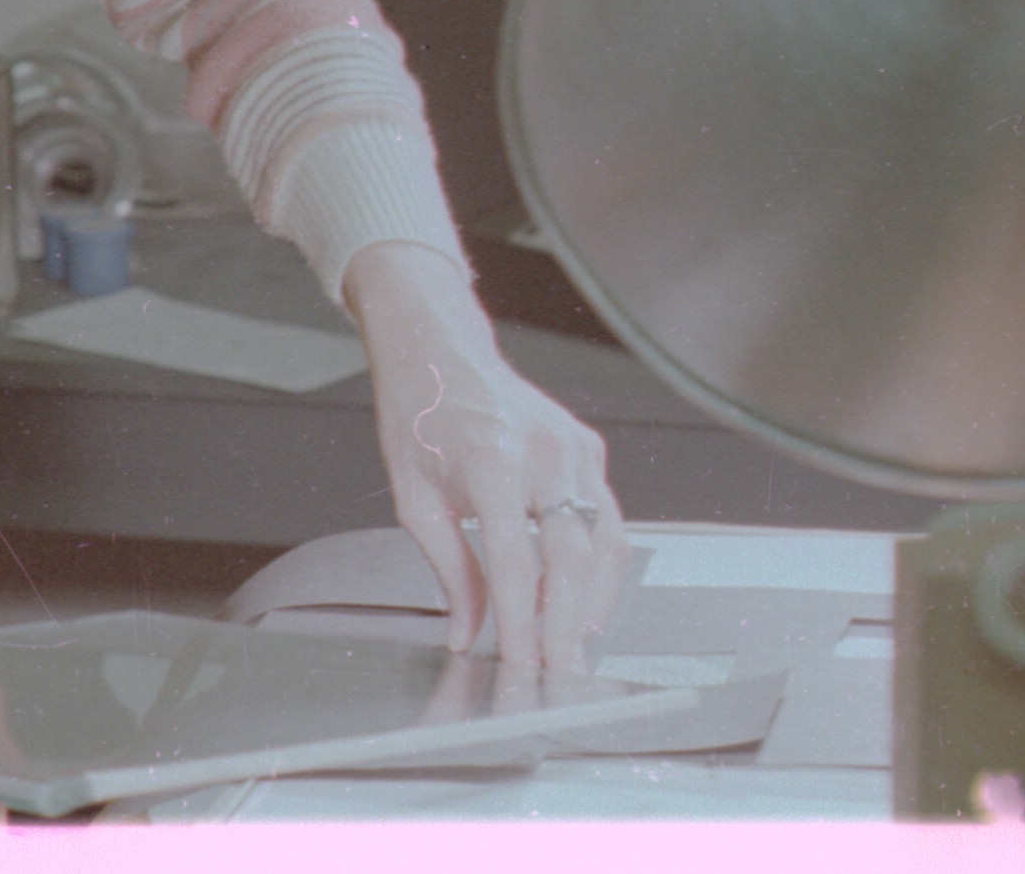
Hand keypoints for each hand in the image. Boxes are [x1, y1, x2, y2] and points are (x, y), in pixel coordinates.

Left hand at [339, 239, 626, 677]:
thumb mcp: (414, 497)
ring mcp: (573, 446)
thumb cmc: (419, 417)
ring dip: (594, 603)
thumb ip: (450, 569)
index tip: (523, 667)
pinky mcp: (589, 447)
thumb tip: (468, 633)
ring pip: (604, 542)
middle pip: (570, 559)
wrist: (438, 350)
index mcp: (489, 461)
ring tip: (576, 647)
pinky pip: (609, 518)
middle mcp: (541, 452)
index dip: (522, 624)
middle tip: (562, 675)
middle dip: (568, 627)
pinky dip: (603, 567)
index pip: (513, 563)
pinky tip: (586, 600)